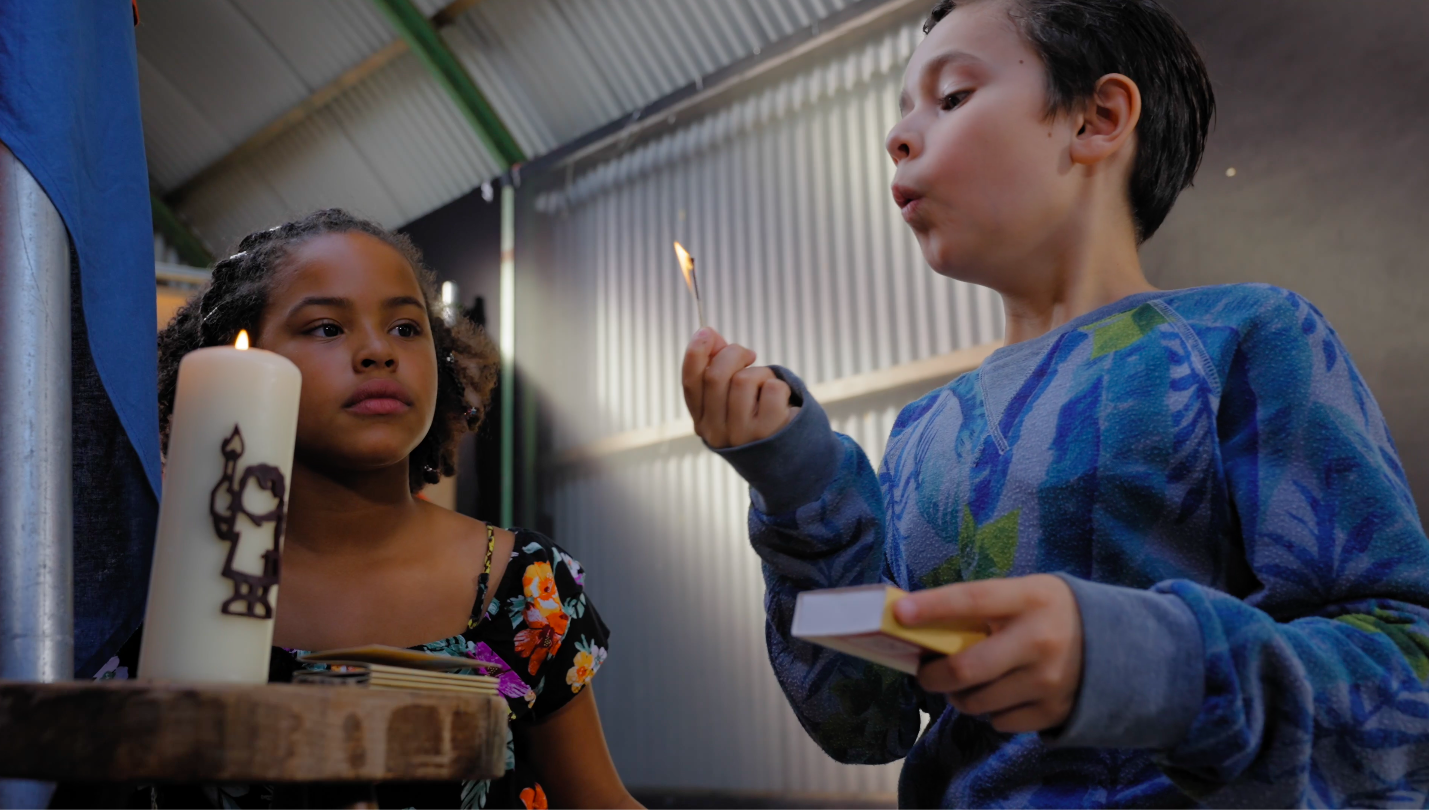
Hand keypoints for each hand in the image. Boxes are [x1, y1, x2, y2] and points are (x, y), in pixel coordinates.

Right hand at [682, 328, 798, 448]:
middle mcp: (716, 432)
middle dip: (734, 353)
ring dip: (761, 373)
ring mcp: (742, 434)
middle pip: (716, 375)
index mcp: (702, 421)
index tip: (706, 332)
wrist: (789, 457)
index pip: (690, 382)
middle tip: (749, 355)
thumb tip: (709, 334)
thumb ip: (717, 367)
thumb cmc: (757, 417)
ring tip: (766, 386)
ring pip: (745, 379)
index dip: (695, 352)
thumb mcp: (732, 397)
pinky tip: (781, 401)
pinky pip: (772, 388)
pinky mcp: (769, 432)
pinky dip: (780, 386)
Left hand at [895, 574, 1082, 733]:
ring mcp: (1048, 681)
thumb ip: (984, 607)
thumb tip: (920, 622)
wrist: (1121, 646)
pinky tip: (1001, 695)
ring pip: (977, 701)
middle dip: (932, 675)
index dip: (932, 607)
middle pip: (965, 668)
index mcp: (1030, 599)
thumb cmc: (1053, 612)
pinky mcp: (1054, 711)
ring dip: (959, 696)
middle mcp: (1039, 640)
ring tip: (964, 683)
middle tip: (924, 672)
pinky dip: (991, 712)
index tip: (899, 613)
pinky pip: (1000, 722)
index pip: (971, 600)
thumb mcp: (1026, 594)